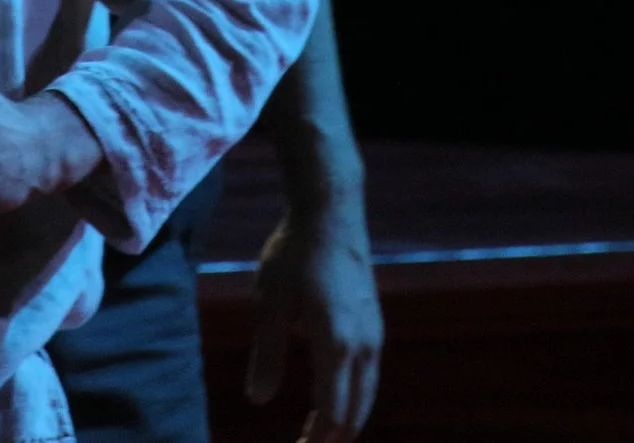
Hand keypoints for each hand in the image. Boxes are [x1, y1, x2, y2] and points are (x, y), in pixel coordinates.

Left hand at [245, 204, 382, 442]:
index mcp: (336, 344)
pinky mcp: (375, 322)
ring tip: (321, 433)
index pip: (331, 411)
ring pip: (367, 394)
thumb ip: (267, 354)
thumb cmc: (295, 253)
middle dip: (333, 436)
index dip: (315, 439)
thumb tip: (258, 399)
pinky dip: (355, 397)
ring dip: (346, 419)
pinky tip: (337, 396)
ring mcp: (374, 334)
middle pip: (355, 410)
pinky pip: (370, 375)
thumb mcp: (270, 302)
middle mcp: (364, 345)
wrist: (332, 212)